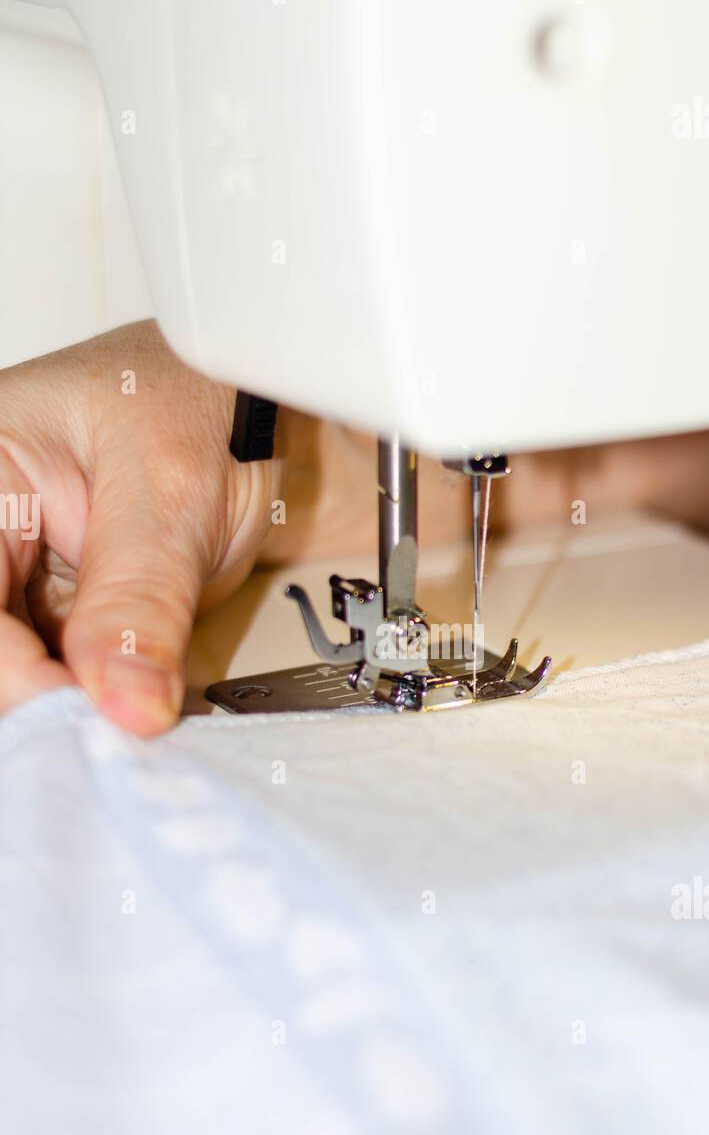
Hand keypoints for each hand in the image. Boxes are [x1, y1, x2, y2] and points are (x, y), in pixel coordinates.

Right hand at [0, 321, 283, 734]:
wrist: (259, 410)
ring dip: (83, 706)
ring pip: (28, 669)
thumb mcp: (173, 493)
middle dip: (50, 696)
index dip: (18, 674)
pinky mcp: (64, 611)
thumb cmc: (207, 401)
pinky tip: (143, 707)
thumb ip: (140, 601)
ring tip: (141, 720)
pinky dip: (109, 699)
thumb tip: (125, 702)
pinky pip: (71, 673)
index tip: (86, 718)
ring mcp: (23, 574)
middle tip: (117, 734)